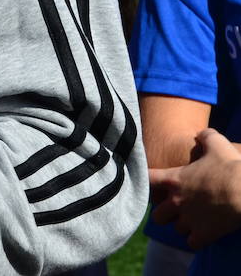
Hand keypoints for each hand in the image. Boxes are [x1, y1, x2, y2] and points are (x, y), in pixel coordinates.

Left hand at [150, 128, 240, 248]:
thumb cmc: (231, 167)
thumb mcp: (218, 144)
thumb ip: (205, 137)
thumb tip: (201, 134)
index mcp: (174, 179)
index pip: (147, 180)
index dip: (147, 182)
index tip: (153, 185)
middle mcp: (176, 201)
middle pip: (157, 215)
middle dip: (166, 213)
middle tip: (176, 210)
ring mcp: (189, 219)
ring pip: (175, 229)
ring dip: (183, 226)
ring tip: (192, 221)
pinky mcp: (203, 234)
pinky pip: (192, 243)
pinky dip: (197, 240)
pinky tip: (203, 234)